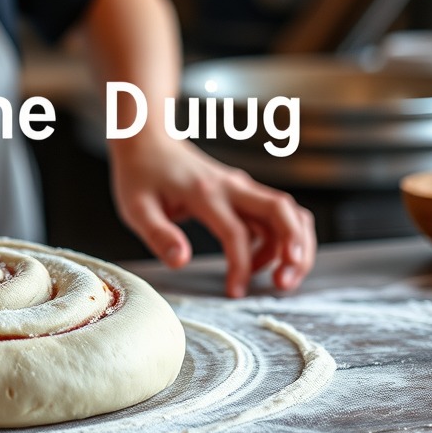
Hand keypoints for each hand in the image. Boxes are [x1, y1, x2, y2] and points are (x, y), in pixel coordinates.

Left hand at [107, 133, 314, 297]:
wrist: (148, 140)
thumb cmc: (140, 175)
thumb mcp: (136, 208)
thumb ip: (158, 235)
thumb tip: (181, 261)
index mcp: (204, 192)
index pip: (236, 232)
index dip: (241, 266)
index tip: (235, 292)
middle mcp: (231, 186)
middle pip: (282, 213)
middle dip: (294, 250)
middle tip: (284, 284)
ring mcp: (241, 187)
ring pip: (288, 213)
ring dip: (295, 246)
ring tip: (281, 279)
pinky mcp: (244, 192)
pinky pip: (277, 215)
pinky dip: (282, 239)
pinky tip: (261, 262)